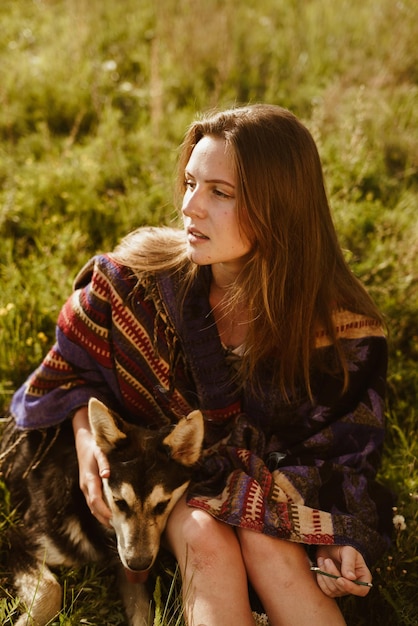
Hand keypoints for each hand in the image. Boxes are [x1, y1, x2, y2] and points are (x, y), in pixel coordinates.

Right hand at [72, 406, 111, 525]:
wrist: (84, 440)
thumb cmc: (94, 445)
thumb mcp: (100, 450)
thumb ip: (104, 462)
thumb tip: (107, 475)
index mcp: (89, 480)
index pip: (95, 502)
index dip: (104, 512)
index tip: (115, 520)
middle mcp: (86, 486)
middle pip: (94, 509)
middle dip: (105, 519)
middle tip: (121, 528)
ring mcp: (86, 487)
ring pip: (93, 507)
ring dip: (103, 517)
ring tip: (119, 525)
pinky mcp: (89, 486)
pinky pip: (94, 502)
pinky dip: (102, 510)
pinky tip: (113, 514)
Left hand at [314, 545, 372, 597]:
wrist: (330, 547)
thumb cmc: (342, 548)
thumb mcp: (348, 552)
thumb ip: (349, 564)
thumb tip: (351, 578)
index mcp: (363, 577)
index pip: (362, 590)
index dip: (351, 588)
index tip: (340, 579)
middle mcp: (354, 586)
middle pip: (344, 589)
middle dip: (333, 575)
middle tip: (327, 560)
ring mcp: (342, 589)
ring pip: (334, 590)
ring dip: (326, 575)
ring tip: (324, 560)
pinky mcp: (331, 589)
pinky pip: (325, 590)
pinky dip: (321, 578)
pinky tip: (320, 566)